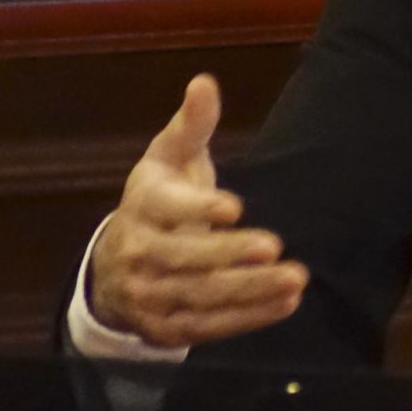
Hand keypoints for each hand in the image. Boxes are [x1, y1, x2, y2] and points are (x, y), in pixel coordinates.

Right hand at [89, 74, 307, 348]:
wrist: (116, 266)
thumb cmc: (158, 200)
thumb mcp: (169, 158)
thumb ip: (192, 124)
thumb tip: (204, 82)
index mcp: (142, 205)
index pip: (165, 208)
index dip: (197, 209)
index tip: (234, 206)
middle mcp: (138, 253)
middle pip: (183, 258)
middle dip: (229, 254)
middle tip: (275, 247)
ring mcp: (148, 295)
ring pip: (200, 295)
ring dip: (250, 290)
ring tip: (295, 279)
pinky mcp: (166, 328)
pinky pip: (209, 326)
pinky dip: (248, 318)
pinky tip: (285, 303)